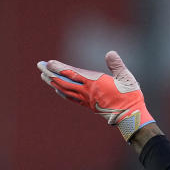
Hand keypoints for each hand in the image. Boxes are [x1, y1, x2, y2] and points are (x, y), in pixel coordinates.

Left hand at [37, 50, 153, 141]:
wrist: (129, 117)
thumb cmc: (130, 96)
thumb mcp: (126, 78)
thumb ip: (117, 65)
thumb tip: (110, 53)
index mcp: (95, 83)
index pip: (72, 74)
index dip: (59, 68)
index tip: (49, 63)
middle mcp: (87, 91)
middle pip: (63, 81)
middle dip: (50, 73)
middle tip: (39, 65)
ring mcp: (86, 99)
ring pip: (65, 90)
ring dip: (53, 82)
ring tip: (44, 75)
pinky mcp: (89, 105)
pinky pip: (71, 98)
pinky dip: (61, 92)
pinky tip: (57, 89)